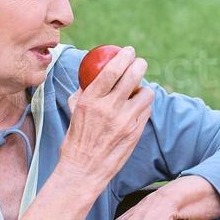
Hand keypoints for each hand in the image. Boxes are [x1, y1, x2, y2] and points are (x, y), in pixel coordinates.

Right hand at [60, 46, 152, 191]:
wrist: (83, 169)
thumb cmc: (76, 139)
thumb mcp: (73, 111)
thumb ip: (83, 92)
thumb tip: (92, 77)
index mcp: (91, 100)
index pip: (111, 70)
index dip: (123, 57)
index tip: (128, 51)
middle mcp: (109, 108)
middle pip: (133, 77)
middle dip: (140, 65)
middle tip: (140, 62)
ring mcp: (125, 121)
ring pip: (145, 94)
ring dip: (144, 89)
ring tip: (139, 90)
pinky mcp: (135, 132)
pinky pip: (146, 111)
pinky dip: (144, 106)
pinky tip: (138, 108)